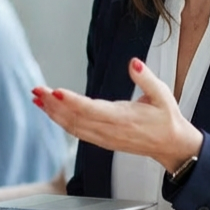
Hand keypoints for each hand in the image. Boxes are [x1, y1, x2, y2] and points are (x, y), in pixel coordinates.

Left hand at [32, 57, 202, 172]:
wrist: (172, 146)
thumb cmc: (166, 118)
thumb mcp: (162, 94)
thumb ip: (146, 78)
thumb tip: (133, 63)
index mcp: (124, 118)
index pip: (92, 110)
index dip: (72, 101)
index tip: (56, 91)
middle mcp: (110, 131)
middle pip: (76, 118)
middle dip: (54, 104)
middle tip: (37, 89)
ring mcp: (105, 138)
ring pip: (73, 127)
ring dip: (53, 113)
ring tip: (37, 98)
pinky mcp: (102, 141)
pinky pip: (77, 132)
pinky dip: (60, 121)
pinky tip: (50, 111)